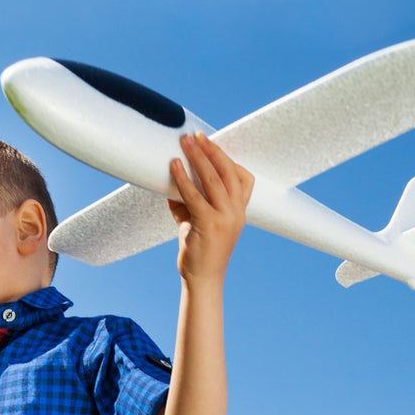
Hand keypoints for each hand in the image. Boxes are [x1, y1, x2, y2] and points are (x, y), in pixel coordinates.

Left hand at [167, 132, 252, 283]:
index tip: (210, 143)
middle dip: (211, 149)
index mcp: (239, 210)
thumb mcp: (198, 221)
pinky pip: (194, 196)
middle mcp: (236, 212)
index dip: (227, 157)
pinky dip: (183, 179)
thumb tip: (171, 183)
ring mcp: (225, 218)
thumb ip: (190, 202)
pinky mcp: (208, 224)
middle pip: (228, 171)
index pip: (243, 177)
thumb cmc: (201, 251)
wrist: (203, 279)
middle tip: (196, 135)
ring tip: (184, 142)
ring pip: (212, 179)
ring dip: (197, 157)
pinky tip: (174, 166)